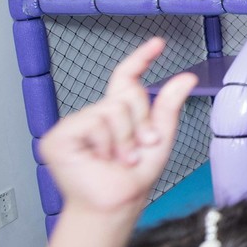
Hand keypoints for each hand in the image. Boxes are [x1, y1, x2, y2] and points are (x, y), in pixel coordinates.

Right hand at [41, 38, 196, 216]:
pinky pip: (93, 122)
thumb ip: (169, 107)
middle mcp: (95, 115)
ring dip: (124, 139)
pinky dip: (105, 142)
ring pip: (112, 110)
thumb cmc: (135, 176)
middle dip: (140, 124)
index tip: (157, 44)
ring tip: (120, 159)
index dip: (141, 59)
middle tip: (136, 149)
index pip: (126, 79)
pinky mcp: (59, 137)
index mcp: (117, 114)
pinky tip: (100, 158)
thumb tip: (187, 78)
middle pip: (126, 95)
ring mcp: (75, 125)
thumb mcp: (160, 137)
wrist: (118, 203)